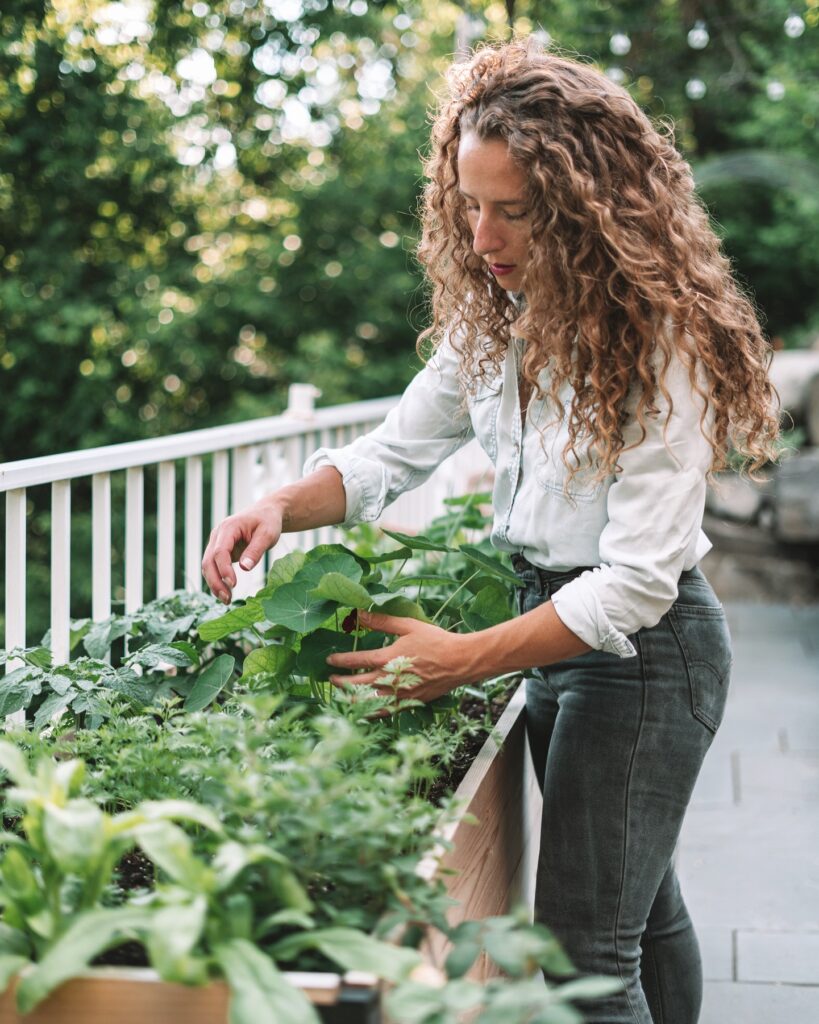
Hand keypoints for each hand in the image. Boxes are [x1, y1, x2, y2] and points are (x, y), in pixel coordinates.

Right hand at [201, 501, 282, 603]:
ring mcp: (217, 544)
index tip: (233, 584)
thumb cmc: (268, 521)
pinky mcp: (220, 552)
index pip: (220, 551)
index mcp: (228, 528)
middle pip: (208, 561)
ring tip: (227, 600)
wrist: (266, 513)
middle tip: (227, 599)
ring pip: (208, 566)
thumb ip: (256, 550)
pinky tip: (226, 593)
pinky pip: (214, 568)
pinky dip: (217, 581)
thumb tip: (245, 568)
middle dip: (215, 581)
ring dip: (214, 584)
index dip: (224, 569)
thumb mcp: (267, 534)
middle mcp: (218, 536)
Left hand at [326, 610, 480, 702]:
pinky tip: (364, 710)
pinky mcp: (409, 703)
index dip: (340, 660)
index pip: (357, 661)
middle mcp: (390, 679)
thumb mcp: (408, 626)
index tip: (330, 660)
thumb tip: (360, 613)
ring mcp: (399, 694)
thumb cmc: (435, 641)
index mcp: (388, 658)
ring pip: (368, 701)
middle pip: (357, 685)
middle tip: (331, 680)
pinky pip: (385, 711)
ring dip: (351, 699)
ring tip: (341, 696)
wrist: (459, 662)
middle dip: (341, 683)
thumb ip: (382, 621)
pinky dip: (371, 712)